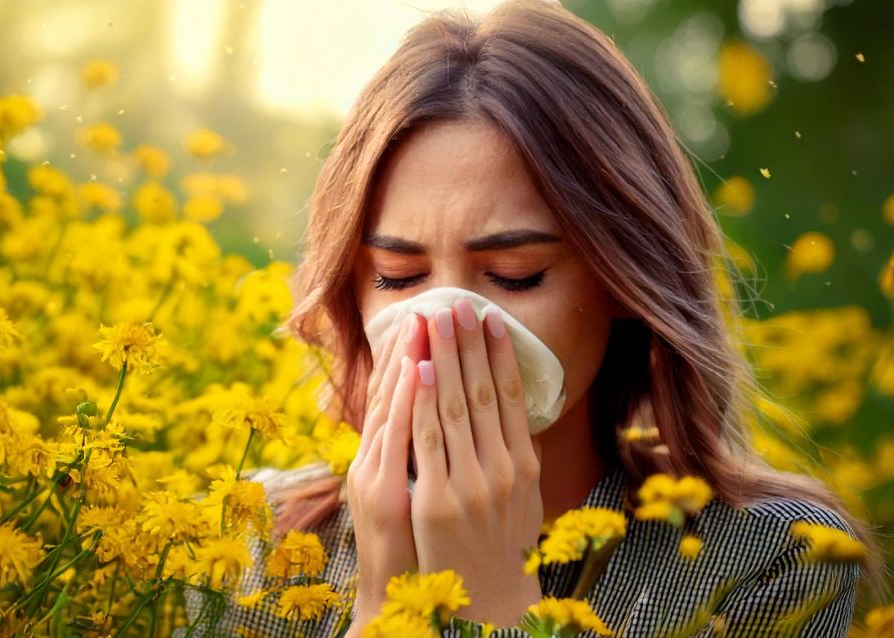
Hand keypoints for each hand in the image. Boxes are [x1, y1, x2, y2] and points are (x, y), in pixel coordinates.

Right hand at [346, 313, 428, 623]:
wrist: (392, 600)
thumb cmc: (410, 550)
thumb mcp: (410, 497)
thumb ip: (418, 459)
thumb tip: (440, 423)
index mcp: (377, 460)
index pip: (392, 398)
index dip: (406, 357)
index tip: (425, 320)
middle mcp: (370, 461)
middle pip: (389, 394)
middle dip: (410, 348)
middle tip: (428, 306)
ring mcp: (373, 475)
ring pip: (389, 405)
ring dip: (406, 359)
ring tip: (424, 321)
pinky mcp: (383, 494)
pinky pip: (397, 439)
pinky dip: (405, 402)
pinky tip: (416, 371)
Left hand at [408, 298, 543, 626]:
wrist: (487, 601)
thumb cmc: (501, 546)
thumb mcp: (524, 500)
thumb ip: (519, 456)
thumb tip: (519, 415)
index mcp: (525, 464)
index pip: (514, 397)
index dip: (502, 354)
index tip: (492, 318)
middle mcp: (503, 468)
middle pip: (485, 392)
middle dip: (470, 344)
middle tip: (459, 303)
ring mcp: (470, 483)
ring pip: (456, 407)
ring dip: (446, 358)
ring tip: (436, 320)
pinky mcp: (436, 499)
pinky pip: (428, 440)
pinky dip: (424, 401)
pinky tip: (421, 369)